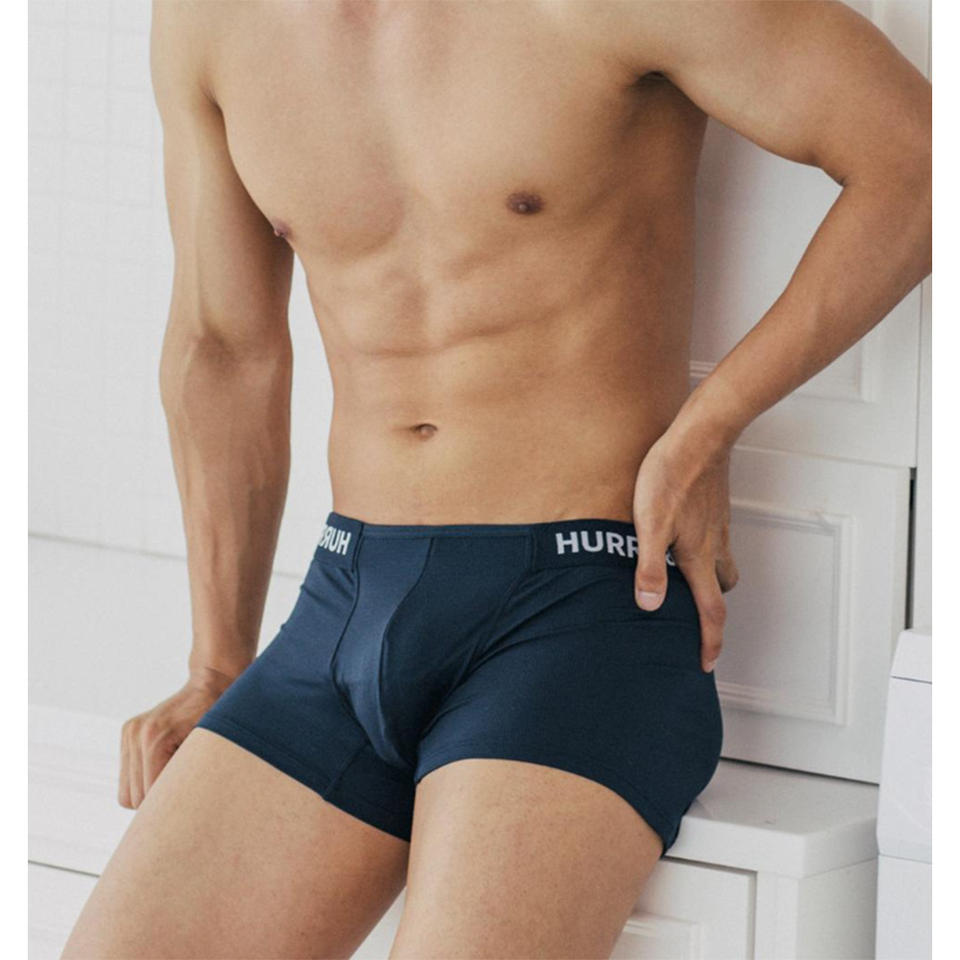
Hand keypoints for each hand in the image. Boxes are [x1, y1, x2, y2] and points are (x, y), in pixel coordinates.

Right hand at [118, 667, 237, 808]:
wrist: (213, 683)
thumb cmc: (222, 718)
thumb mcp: (215, 747)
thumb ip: (195, 778)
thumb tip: (184, 814)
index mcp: (155, 738)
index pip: (149, 797)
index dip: (168, 808)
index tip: (186, 815)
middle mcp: (137, 734)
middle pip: (135, 799)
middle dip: (158, 803)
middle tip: (186, 796)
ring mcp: (130, 732)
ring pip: (127, 793)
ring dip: (149, 793)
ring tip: (176, 779)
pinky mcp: (128, 732)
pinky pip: (127, 778)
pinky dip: (143, 781)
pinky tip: (165, 769)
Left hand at [632, 431, 739, 672]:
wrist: (700, 436)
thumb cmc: (672, 476)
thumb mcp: (650, 524)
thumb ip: (649, 566)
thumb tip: (649, 605)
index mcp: (698, 557)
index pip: (710, 611)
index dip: (710, 642)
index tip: (707, 664)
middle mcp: (714, 545)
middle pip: (721, 589)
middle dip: (712, 610)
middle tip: (698, 621)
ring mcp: (718, 525)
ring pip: (722, 562)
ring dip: (711, 578)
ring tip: (688, 581)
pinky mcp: (714, 506)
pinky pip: (716, 539)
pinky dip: (706, 550)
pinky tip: (683, 539)